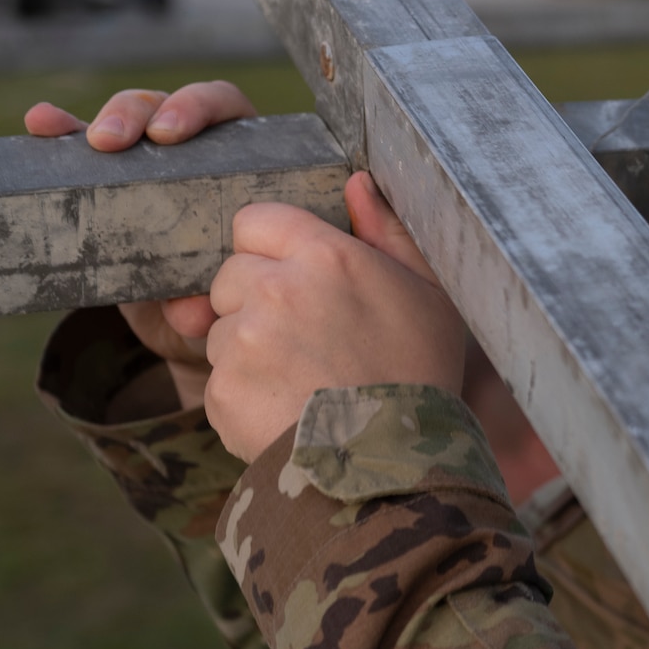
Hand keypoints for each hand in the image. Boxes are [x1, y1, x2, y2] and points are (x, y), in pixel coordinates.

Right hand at [25, 82, 256, 409]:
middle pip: (165, 108)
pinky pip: (77, 148)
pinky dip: (58, 132)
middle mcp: (194, 151)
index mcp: (239, 163)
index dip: (198, 109)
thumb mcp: (220, 304)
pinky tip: (39, 123)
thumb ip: (212, 302)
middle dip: (137, 114)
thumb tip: (191, 310)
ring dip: (100, 121)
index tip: (169, 135)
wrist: (186, 329)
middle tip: (113, 142)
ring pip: (125, 120)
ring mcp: (147, 163)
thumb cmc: (222, 300)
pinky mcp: (103, 181)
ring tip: (87, 142)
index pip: (224, 109)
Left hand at [205, 172, 464, 461]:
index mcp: (325, 256)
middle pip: (231, 276)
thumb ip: (387, 232)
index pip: (255, 221)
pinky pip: (220, 381)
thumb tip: (356, 182)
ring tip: (304, 384)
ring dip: (248, 352)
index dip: (271, 249)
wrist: (397, 466)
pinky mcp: (224, 389)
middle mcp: (276, 288)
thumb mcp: (427, 295)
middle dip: (255, 303)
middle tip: (307, 342)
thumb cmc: (421, 376)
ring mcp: (244, 340)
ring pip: (223, 330)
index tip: (298, 281)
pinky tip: (289, 412)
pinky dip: (245, 399)